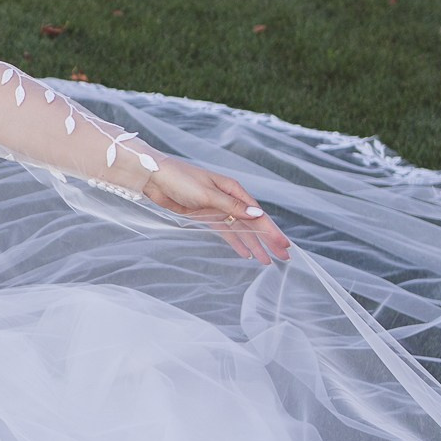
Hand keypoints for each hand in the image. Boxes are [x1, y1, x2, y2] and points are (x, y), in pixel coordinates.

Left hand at [140, 157, 291, 264]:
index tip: (284, 246)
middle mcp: (229, 200)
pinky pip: (225, 232)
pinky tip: (245, 254)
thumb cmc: (181, 180)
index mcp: (233, 191)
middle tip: (283, 258)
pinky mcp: (205, 216)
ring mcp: (217, 209)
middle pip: (253, 224)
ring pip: (241, 231)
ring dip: (254, 245)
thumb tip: (258, 214)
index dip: (272, 231)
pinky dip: (236, 243)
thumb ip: (232, 207)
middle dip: (268, 241)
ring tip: (266, 261)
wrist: (155, 178)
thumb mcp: (208, 194)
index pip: (258, 215)